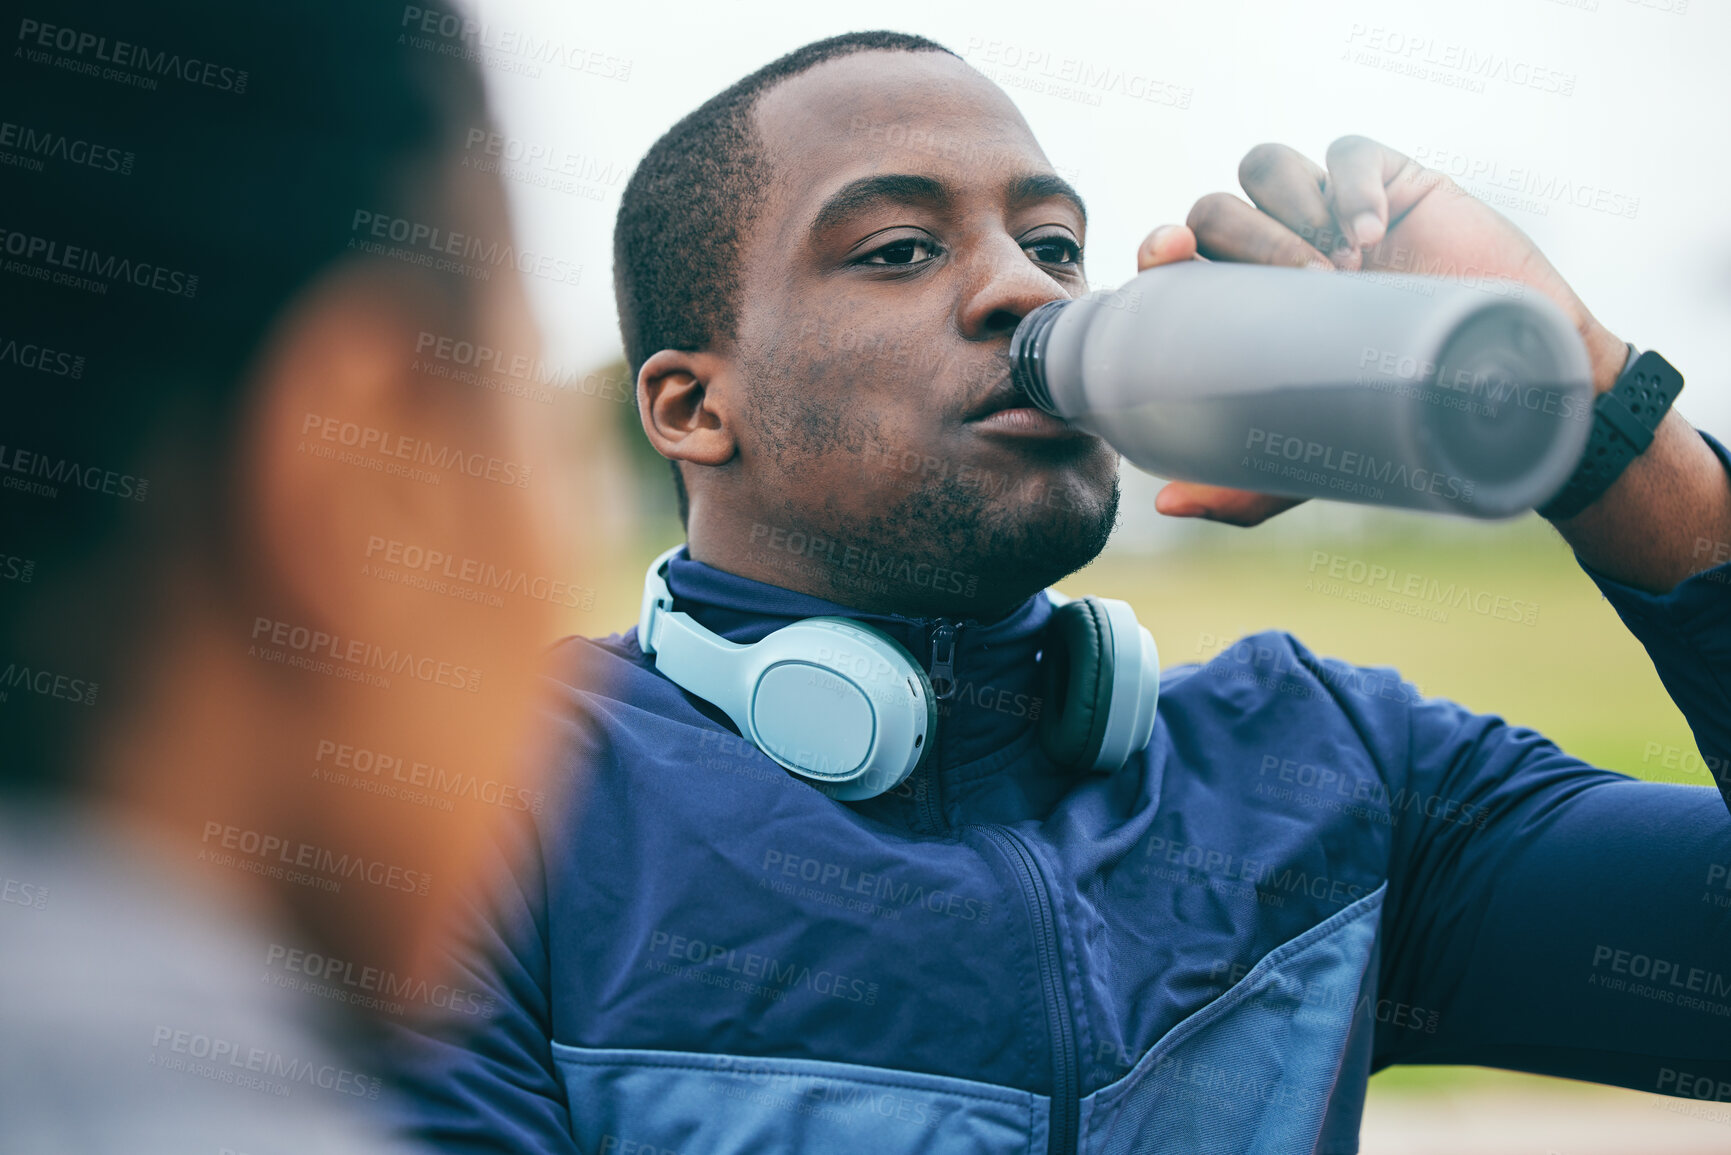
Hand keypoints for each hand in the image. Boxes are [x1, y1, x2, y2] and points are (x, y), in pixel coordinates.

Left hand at [1141, 135, 1627, 526]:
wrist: (1512, 392)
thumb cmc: (1404, 420)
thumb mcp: (1314, 463)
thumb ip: (1241, 485)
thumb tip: (1166, 503)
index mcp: (1242, 304)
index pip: (1176, 257)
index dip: (1159, 245)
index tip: (1171, 253)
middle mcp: (1276, 253)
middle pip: (1216, 210)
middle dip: (1249, 240)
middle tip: (1310, 288)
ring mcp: (1329, 214)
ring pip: (1266, 168)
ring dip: (1291, 210)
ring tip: (1344, 266)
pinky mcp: (1393, 182)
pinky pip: (1347, 151)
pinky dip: (1349, 182)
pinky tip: (1371, 231)